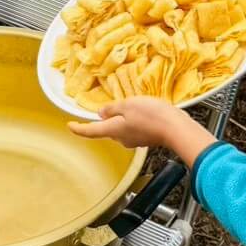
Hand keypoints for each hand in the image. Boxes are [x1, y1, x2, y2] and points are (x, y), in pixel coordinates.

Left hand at [70, 97, 215, 164]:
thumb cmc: (151, 115)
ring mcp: (134, 140)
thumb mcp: (128, 104)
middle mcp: (121, 139)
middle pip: (107, 129)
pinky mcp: (146, 139)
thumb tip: (101, 113)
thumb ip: (112, 108)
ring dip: (124, 118)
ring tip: (134, 105)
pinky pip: (134, 129)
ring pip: (122, 128)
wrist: (176, 128)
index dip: (78, 129)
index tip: (70, 126)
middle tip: (114, 104)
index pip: (90, 131)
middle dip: (108, 118)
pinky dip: (135, 120)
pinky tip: (144, 112)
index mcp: (113, 130)